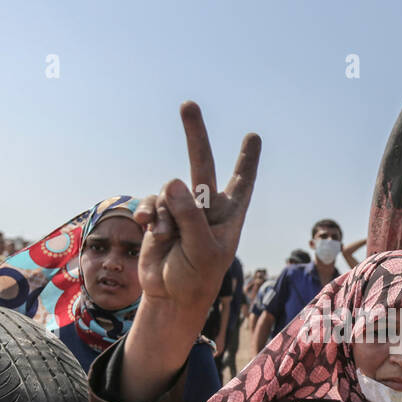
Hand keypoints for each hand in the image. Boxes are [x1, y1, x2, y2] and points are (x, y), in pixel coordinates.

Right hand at [132, 103, 259, 317]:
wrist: (170, 296)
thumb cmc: (196, 278)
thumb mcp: (201, 250)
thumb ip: (190, 216)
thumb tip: (173, 181)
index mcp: (229, 215)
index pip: (241, 182)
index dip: (247, 159)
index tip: (253, 136)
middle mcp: (207, 207)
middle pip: (202, 164)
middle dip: (195, 134)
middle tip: (188, 104)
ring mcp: (182, 210)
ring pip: (168, 191)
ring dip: (162, 213)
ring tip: (167, 238)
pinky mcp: (159, 216)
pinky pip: (150, 203)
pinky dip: (148, 215)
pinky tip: (151, 233)